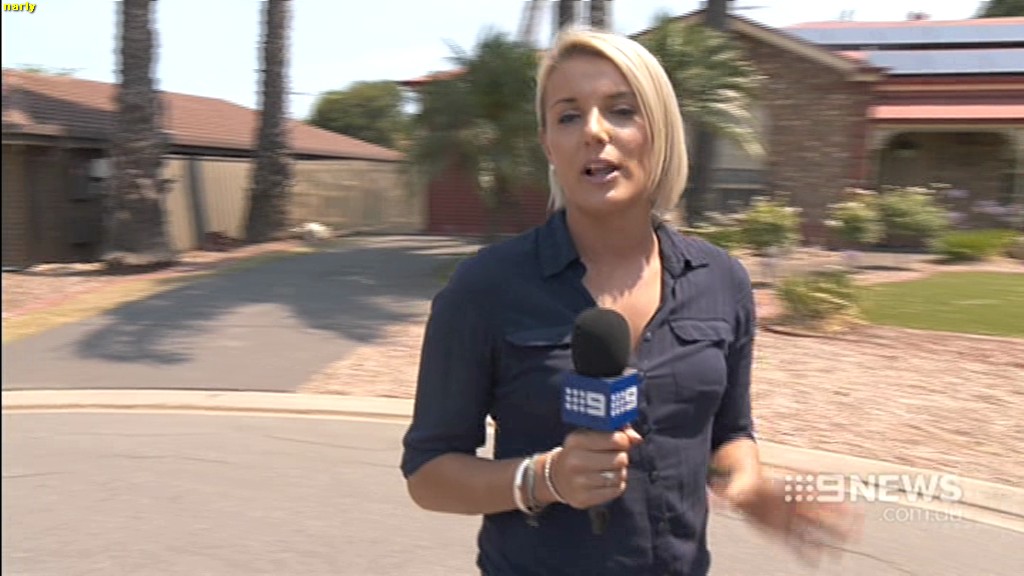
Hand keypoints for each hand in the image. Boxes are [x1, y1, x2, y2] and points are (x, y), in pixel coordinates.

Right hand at [548, 427, 642, 509]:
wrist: (556, 476)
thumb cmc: (582, 451)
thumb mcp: (592, 435)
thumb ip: (618, 430)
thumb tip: (637, 439)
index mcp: (576, 440)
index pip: (615, 439)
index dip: (623, 441)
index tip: (620, 442)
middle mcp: (575, 460)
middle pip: (620, 459)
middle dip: (622, 457)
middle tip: (614, 456)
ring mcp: (578, 482)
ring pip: (619, 476)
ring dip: (620, 472)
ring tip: (610, 469)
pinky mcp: (583, 499)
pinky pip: (616, 490)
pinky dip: (616, 485)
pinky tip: (606, 481)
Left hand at [716, 472, 863, 566]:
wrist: (739, 488)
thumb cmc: (744, 481)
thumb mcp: (739, 483)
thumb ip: (737, 489)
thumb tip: (732, 496)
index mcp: (786, 491)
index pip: (811, 494)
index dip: (825, 497)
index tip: (841, 498)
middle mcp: (792, 505)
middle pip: (819, 511)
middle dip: (838, 516)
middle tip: (859, 521)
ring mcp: (789, 518)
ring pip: (814, 528)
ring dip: (830, 534)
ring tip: (850, 540)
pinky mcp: (780, 531)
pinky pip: (797, 543)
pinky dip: (806, 552)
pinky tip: (817, 561)